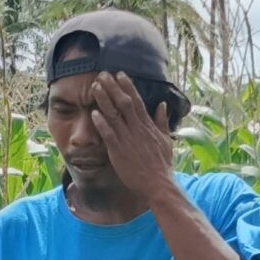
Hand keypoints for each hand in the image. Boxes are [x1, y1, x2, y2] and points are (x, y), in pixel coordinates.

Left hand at [87, 72, 176, 204]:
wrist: (158, 185)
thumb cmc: (162, 165)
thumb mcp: (166, 140)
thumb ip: (163, 121)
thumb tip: (162, 104)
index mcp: (148, 125)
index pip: (136, 101)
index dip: (127, 86)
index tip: (119, 74)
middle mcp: (137, 129)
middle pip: (123, 103)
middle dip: (113, 87)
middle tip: (102, 74)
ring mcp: (128, 140)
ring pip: (114, 115)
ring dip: (104, 100)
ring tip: (94, 87)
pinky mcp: (119, 152)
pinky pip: (109, 134)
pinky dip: (102, 123)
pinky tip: (93, 113)